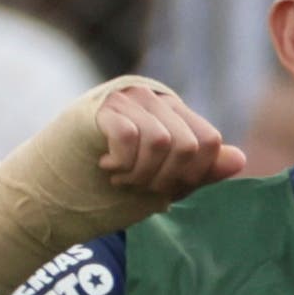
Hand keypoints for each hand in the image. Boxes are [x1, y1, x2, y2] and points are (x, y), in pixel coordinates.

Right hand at [84, 76, 246, 213]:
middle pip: (190, 144)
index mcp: (171, 111)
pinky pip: (133, 138)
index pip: (210, 141)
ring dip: (142, 174)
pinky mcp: (100, 106)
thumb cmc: (107, 190)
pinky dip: (123, 163)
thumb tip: (240, 158)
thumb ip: (199, 171)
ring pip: (163, 142)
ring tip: (120, 177)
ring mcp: (125, 96)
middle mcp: (152, 96)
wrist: (52, 199)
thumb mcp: (162, 183)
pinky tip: (106, 166)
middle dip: (166, 179)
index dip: (192, 176)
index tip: (161, 188)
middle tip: (135, 184)